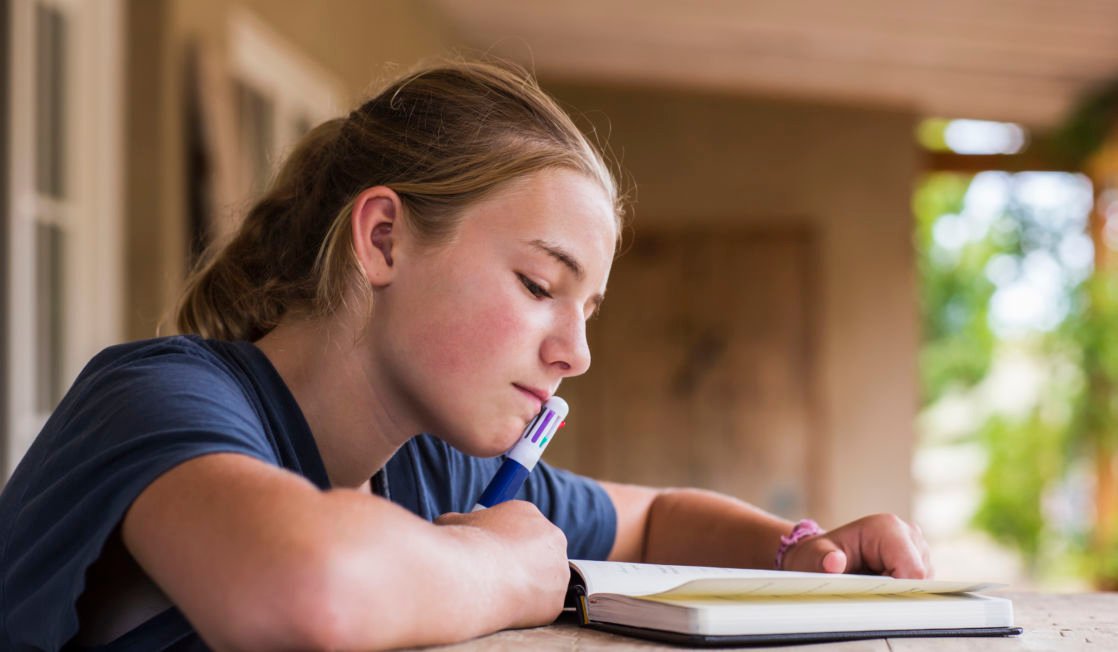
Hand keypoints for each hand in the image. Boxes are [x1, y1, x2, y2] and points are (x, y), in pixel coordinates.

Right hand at [436, 500, 568, 627]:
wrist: (471, 577)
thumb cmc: (461, 547)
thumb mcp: (453, 523)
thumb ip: (462, 523)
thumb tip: (453, 525)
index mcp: (527, 513)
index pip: (522, 526)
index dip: (505, 542)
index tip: (492, 553)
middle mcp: (551, 536)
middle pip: (539, 551)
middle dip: (522, 563)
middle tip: (497, 576)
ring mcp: (558, 569)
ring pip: (544, 580)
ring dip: (526, 586)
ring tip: (498, 592)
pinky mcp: (556, 600)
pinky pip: (542, 605)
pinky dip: (526, 609)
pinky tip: (506, 606)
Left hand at [779, 513, 932, 578]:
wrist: (823, 555)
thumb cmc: (820, 555)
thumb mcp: (815, 557)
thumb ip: (824, 560)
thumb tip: (833, 562)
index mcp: (887, 528)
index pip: (913, 569)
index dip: (899, 589)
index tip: (876, 596)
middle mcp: (907, 533)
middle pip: (920, 576)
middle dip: (898, 591)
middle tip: (868, 590)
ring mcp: (916, 547)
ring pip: (922, 582)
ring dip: (899, 591)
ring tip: (871, 584)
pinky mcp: (918, 560)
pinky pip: (920, 584)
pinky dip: (902, 590)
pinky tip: (880, 585)